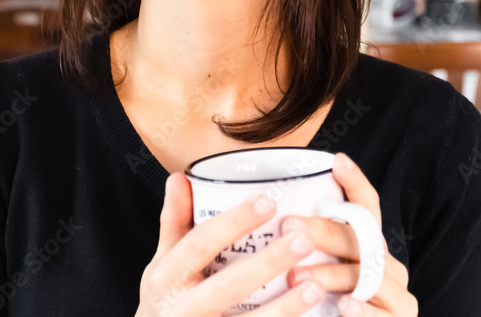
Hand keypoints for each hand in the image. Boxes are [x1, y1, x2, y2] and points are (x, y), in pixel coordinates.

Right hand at [135, 173, 327, 316]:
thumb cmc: (166, 299)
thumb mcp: (163, 262)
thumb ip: (174, 222)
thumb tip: (180, 177)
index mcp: (166, 278)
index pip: (198, 245)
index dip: (232, 223)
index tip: (267, 202)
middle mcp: (182, 309)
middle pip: (226, 286)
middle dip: (266, 264)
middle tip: (303, 239)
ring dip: (284, 308)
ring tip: (317, 287)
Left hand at [282, 153, 417, 316]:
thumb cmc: (326, 311)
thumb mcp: (320, 277)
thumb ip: (309, 254)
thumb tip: (271, 225)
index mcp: (369, 248)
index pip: (367, 208)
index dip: (355, 183)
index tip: (337, 161)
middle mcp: (387, 265)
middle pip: (358, 238)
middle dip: (322, 230)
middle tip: (289, 226)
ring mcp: (397, 292)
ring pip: (364, 274)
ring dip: (329, 274)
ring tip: (297, 276)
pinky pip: (381, 312)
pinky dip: (362, 310)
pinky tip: (343, 307)